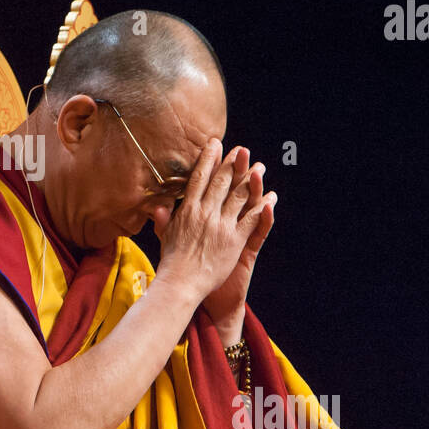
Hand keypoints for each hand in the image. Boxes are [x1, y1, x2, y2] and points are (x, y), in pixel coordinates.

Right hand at [154, 139, 275, 304]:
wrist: (181, 283)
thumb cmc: (172, 263)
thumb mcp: (165, 237)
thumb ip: (163, 220)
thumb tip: (157, 206)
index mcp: (187, 210)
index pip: (199, 178)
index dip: (208, 159)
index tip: (215, 144)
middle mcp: (205, 214)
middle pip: (221, 182)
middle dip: (232, 163)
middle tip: (241, 149)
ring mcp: (221, 226)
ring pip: (239, 196)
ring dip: (251, 180)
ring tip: (259, 167)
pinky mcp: (234, 240)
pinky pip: (251, 219)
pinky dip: (262, 207)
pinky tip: (270, 197)